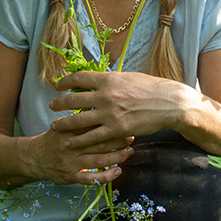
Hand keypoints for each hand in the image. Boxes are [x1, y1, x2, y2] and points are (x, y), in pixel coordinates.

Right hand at [32, 122, 133, 185]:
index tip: (124, 121)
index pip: (92, 124)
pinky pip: (91, 179)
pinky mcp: (71, 176)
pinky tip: (118, 171)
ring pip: (98, 160)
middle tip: (131, 136)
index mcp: (69, 129)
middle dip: (118, 140)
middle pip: (98, 142)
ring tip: (129, 152)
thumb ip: (79, 118)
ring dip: (116, 157)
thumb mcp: (63, 124)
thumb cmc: (54, 139)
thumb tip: (100, 104)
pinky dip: (106, 176)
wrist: (34, 158)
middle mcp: (70, 145)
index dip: (110, 123)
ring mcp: (71, 162)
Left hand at [46, 70, 190, 145]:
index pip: (79, 78)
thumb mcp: (128, 78)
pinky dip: (78, 140)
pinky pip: (92, 136)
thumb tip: (98, 80)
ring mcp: (109, 114)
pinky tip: (70, 142)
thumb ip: (111, 80)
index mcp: (108, 79)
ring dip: (64, 123)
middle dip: (59, 103)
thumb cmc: (152, 88)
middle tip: (52, 106)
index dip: (65, 82)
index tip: (58, 86)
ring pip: (78, 120)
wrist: (169, 103)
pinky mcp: (116, 129)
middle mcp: (105, 96)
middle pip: (73, 99)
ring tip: (54, 126)